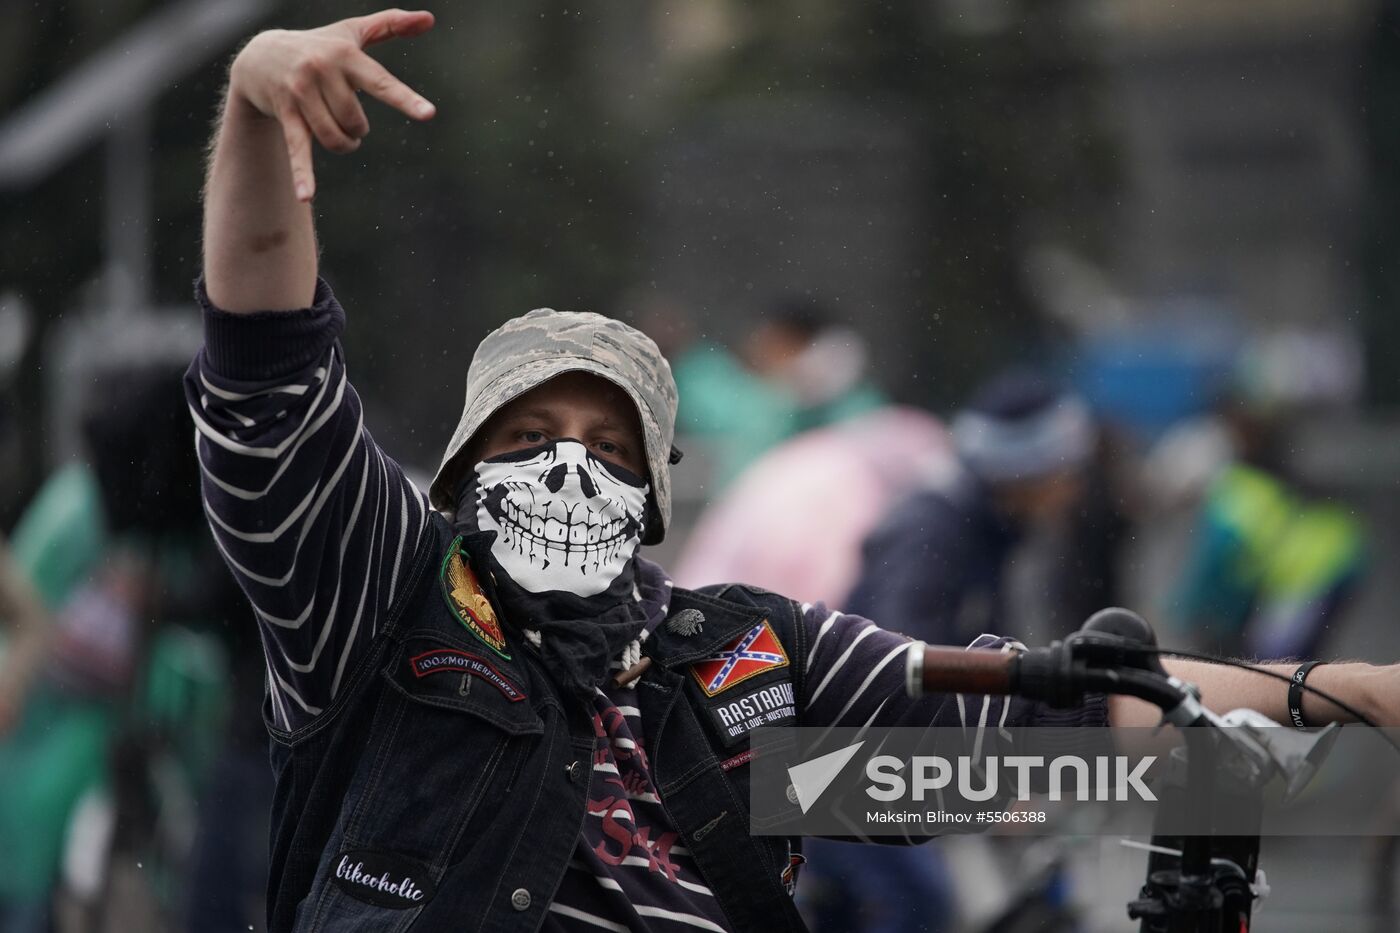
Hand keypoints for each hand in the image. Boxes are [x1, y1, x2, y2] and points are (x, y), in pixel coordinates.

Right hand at [228, 8, 437, 201]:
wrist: (259, 56)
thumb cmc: (319, 46)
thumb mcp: (352, 33)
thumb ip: (391, 25)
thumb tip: (429, 18)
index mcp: (345, 55)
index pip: (380, 81)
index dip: (404, 99)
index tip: (428, 114)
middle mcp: (321, 72)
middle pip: (356, 121)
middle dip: (358, 129)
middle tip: (350, 117)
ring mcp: (300, 94)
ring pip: (336, 138)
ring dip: (344, 144)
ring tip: (341, 135)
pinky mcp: (286, 114)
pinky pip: (298, 148)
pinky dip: (303, 173)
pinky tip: (306, 195)